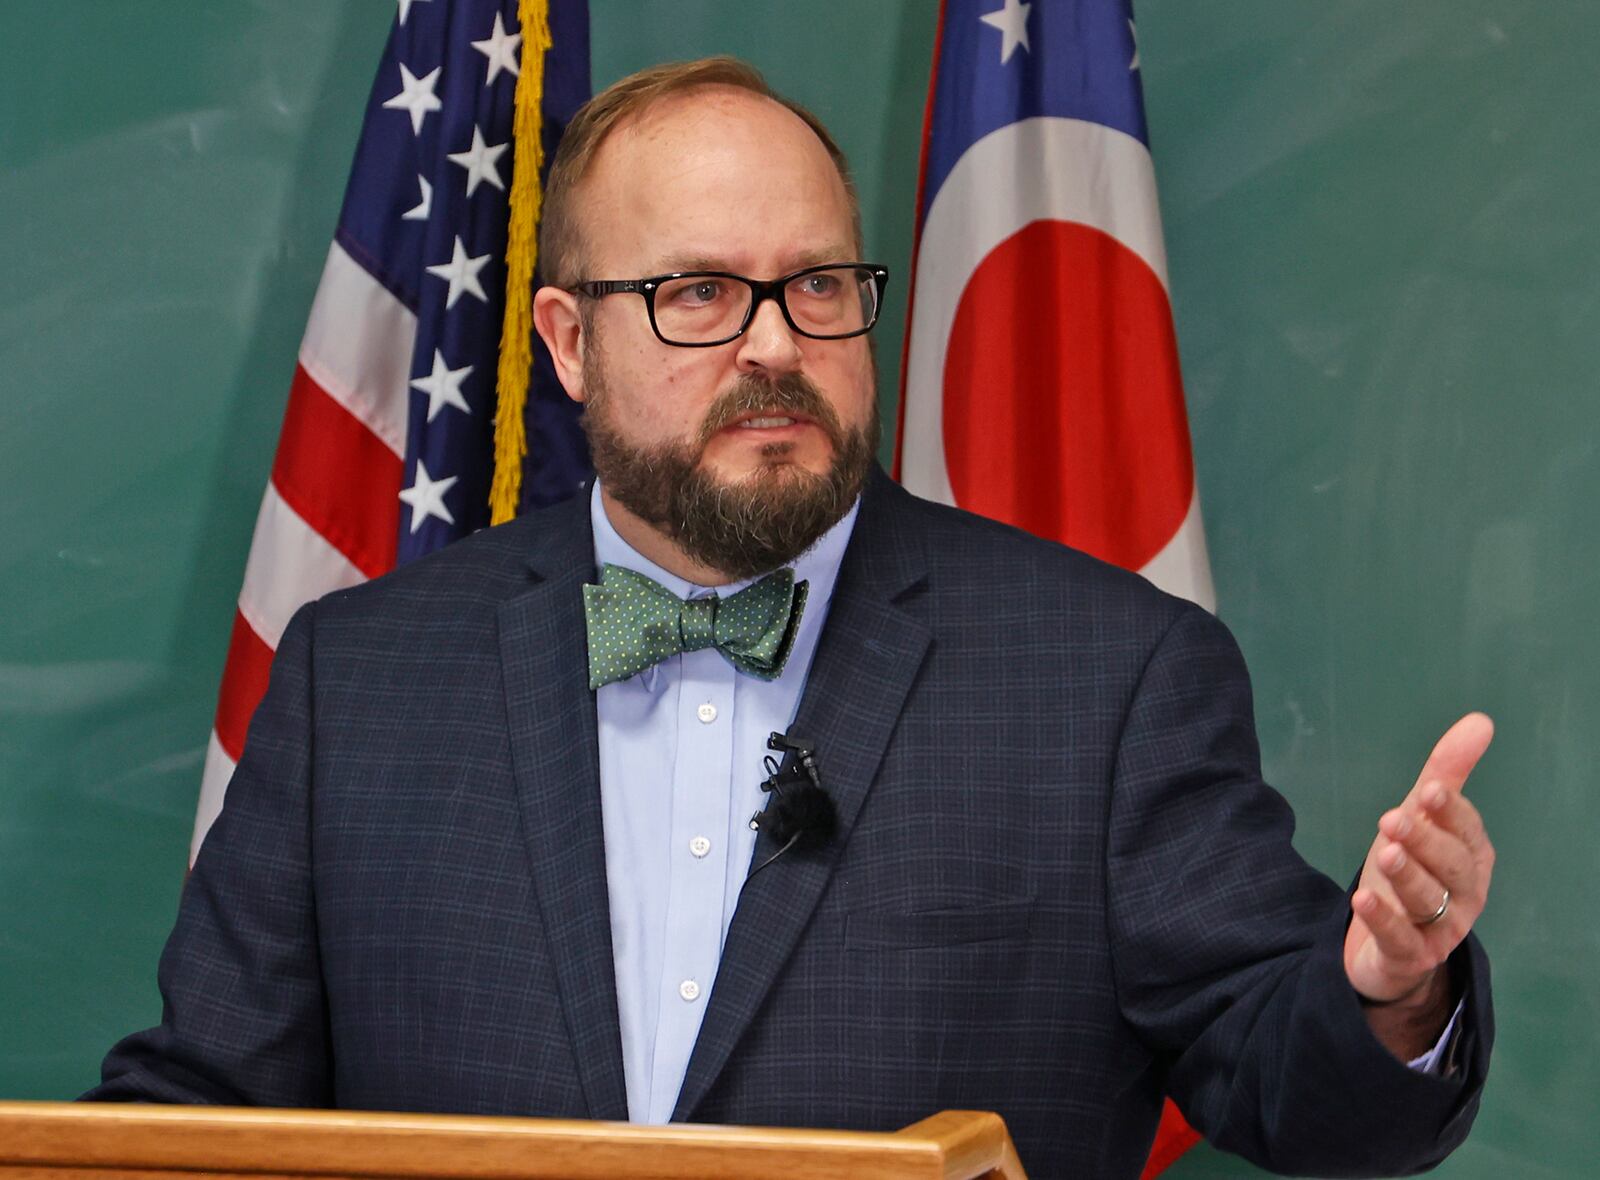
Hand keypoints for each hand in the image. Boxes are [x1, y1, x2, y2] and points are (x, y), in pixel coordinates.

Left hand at [1344, 713, 1495, 1009]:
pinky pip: (1400, 938)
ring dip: (1406, 876)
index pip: (1466, 832)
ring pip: (1427, 901)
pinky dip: (1383, 919)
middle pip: (1451, 867)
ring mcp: (1440, 929)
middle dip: (1425, 842)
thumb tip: (1480, 721)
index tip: (1428, 790)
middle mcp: (1464, 894)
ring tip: (1383, 853)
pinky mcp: (1410, 956)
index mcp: (1470, 858)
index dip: (1449, 812)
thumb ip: (1446, 774)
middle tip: (1393, 819)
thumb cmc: (1411, 870)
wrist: (1388, 945)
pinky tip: (1363, 897)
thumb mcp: (1422, 820)